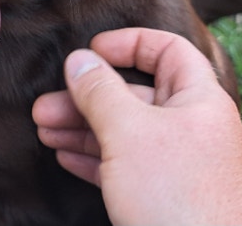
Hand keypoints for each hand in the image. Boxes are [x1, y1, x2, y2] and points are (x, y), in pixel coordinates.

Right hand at [32, 27, 241, 225]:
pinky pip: (125, 165)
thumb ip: (100, 91)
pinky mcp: (165, 198)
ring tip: (43, 129)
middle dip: (86, 96)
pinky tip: (65, 156)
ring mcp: (179, 165)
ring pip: (125, 132)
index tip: (91, 52)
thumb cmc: (177, 198)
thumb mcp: (129, 132)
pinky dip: (94, 158)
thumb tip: (78, 59)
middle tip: (45, 105)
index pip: (167, 50)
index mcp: (198, 100)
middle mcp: (191, 127)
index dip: (128, 43)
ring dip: (82, 128)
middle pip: (134, 94)